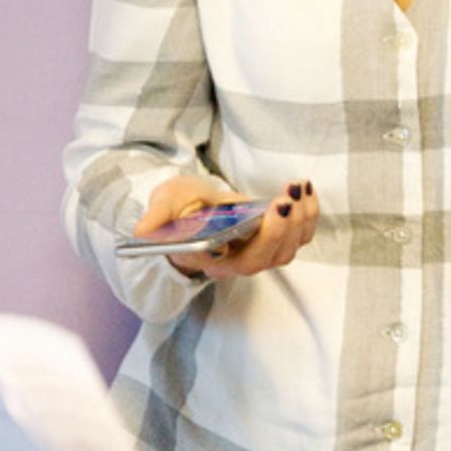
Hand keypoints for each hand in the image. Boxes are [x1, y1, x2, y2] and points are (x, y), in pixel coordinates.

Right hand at [133, 174, 319, 279]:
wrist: (191, 207)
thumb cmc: (179, 208)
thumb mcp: (165, 204)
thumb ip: (157, 216)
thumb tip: (142, 231)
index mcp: (210, 259)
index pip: (238, 262)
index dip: (260, 242)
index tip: (269, 213)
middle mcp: (237, 262)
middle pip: (268, 258)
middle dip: (283, 229)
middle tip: (285, 199)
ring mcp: (258, 252)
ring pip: (288, 248)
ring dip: (300, 219)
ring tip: (298, 187)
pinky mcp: (274, 239)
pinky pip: (299, 235)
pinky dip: (308, 214)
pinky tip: (304, 188)